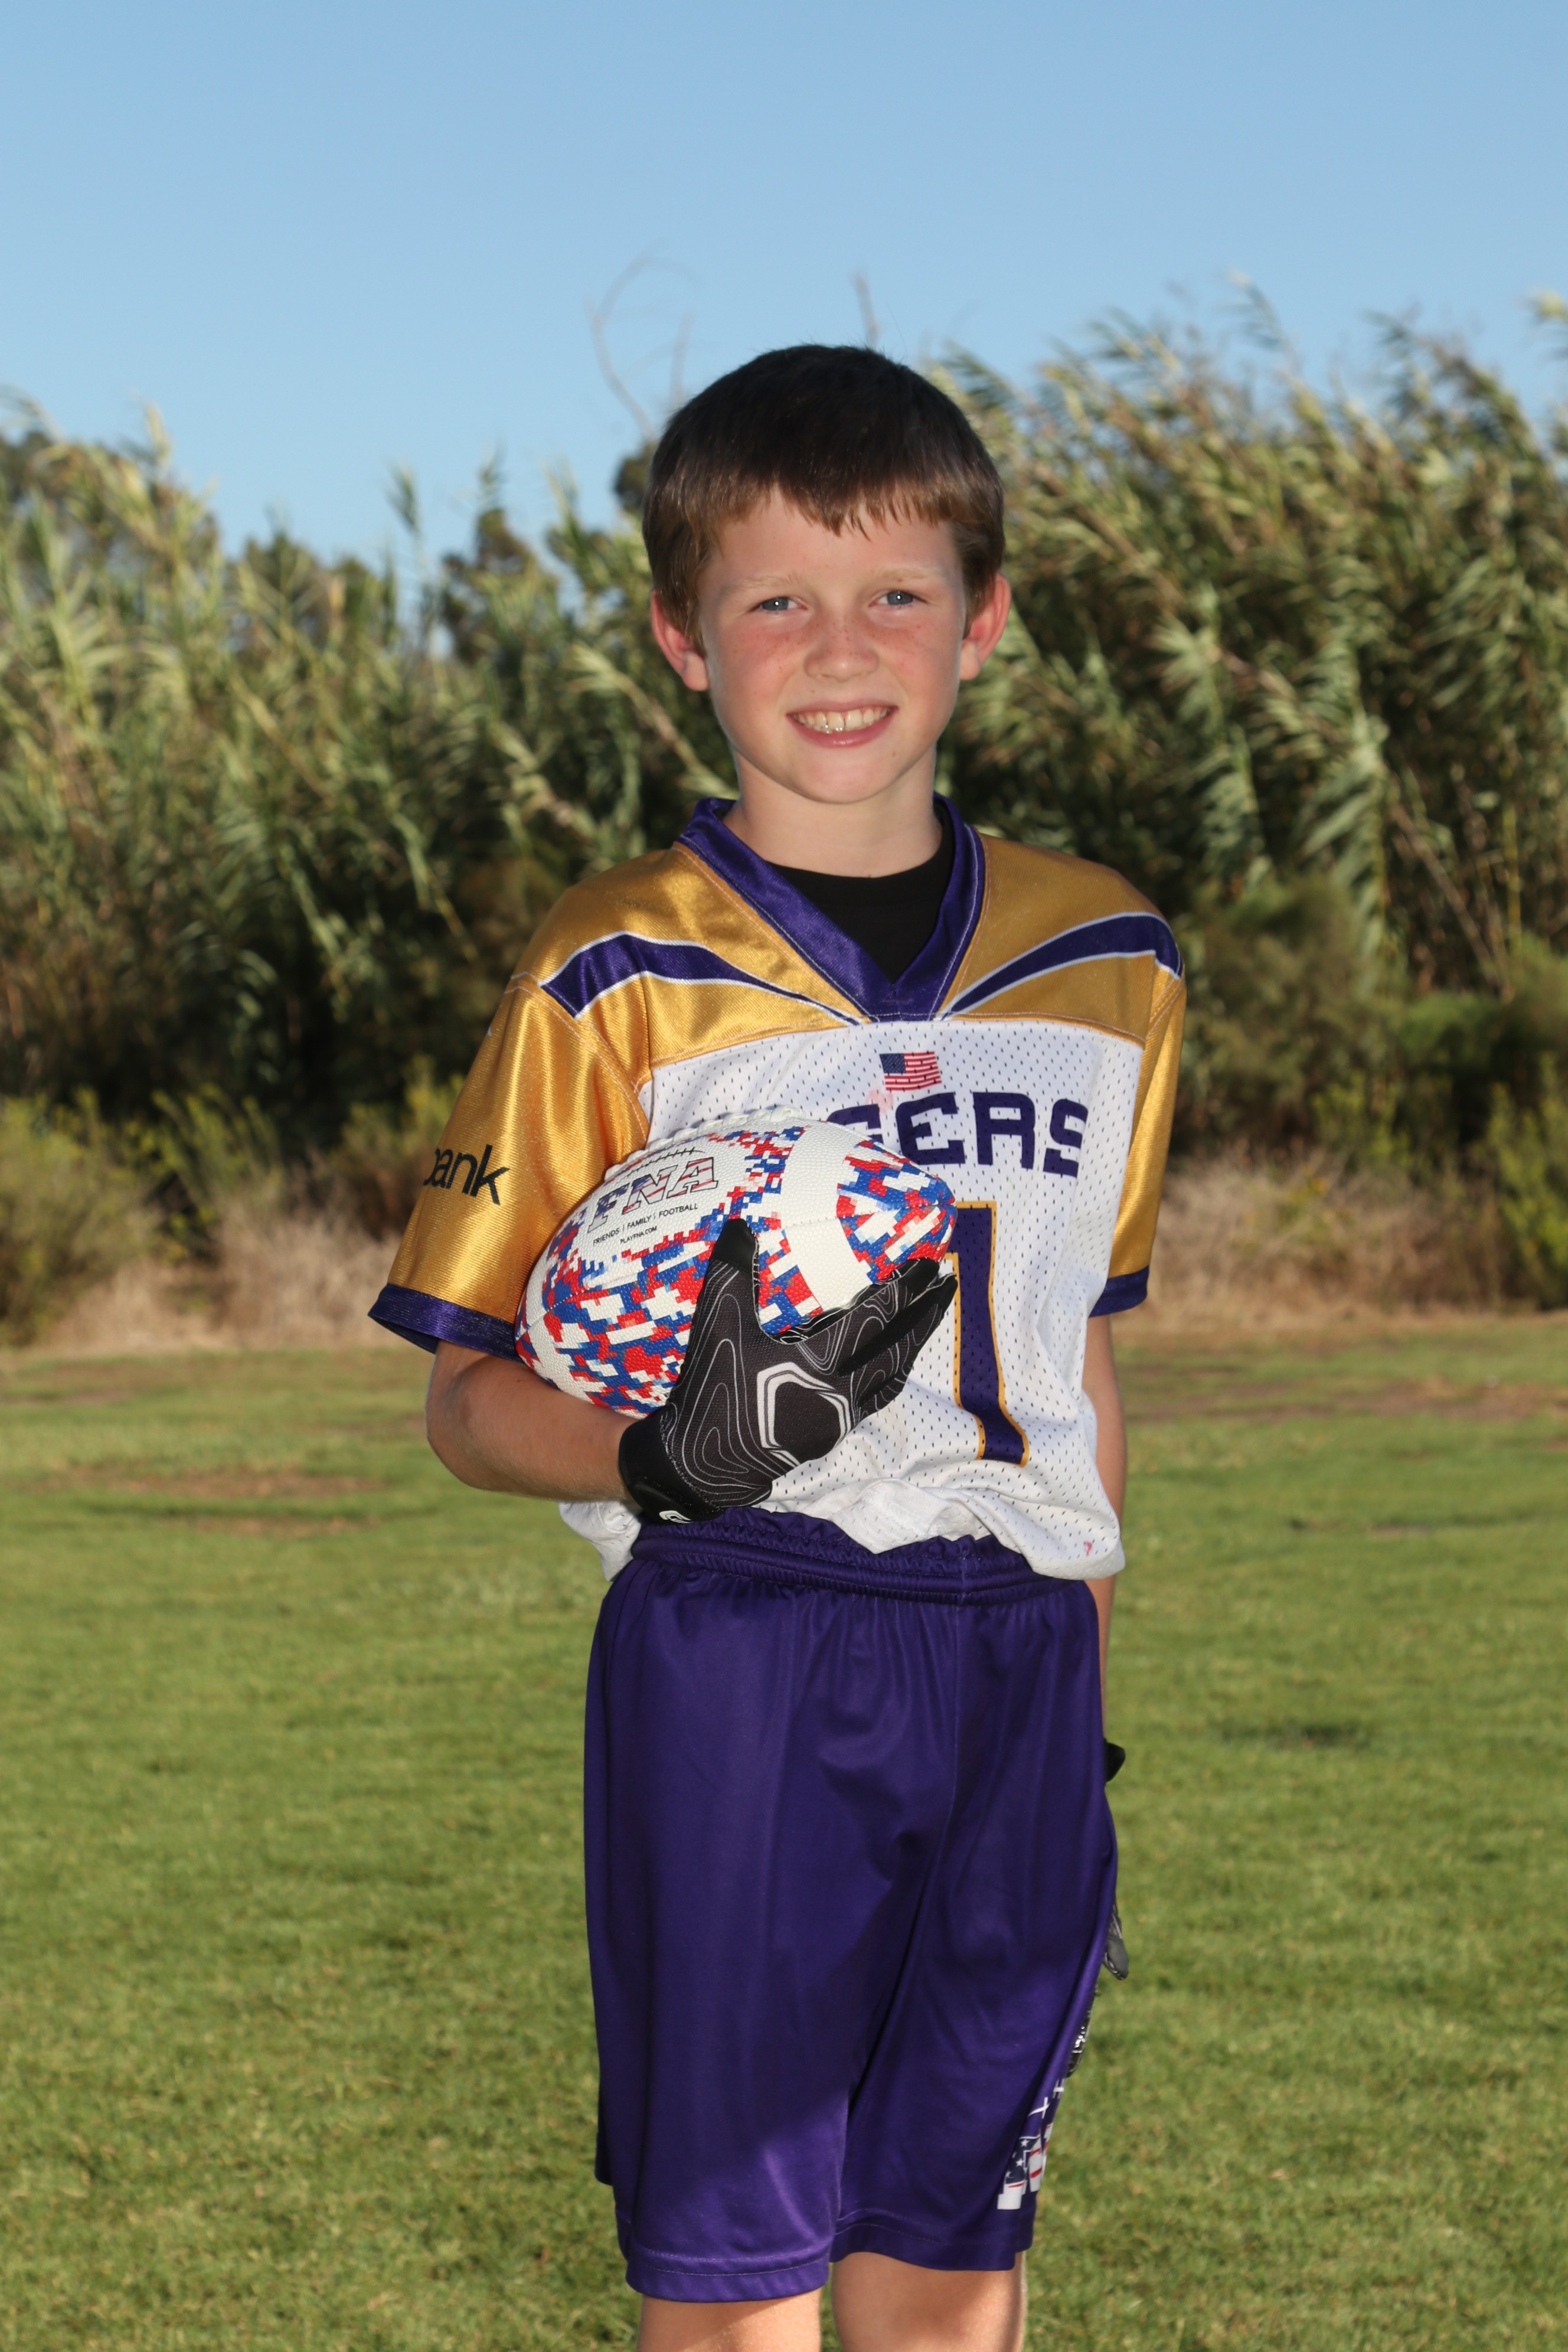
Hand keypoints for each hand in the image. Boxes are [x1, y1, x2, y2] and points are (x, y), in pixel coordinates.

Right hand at [618, 1218, 955, 1523]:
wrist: (704, 1463)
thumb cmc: (713, 1390)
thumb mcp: (716, 1326)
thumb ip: (731, 1273)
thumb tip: (740, 1222)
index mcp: (818, 1362)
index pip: (875, 1318)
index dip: (905, 1289)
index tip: (929, 1264)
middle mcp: (840, 1392)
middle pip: (899, 1348)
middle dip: (926, 1314)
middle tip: (948, 1285)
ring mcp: (840, 1418)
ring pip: (893, 1376)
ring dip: (914, 1346)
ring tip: (928, 1320)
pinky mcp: (832, 1435)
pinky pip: (876, 1398)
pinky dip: (891, 1375)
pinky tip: (893, 1365)